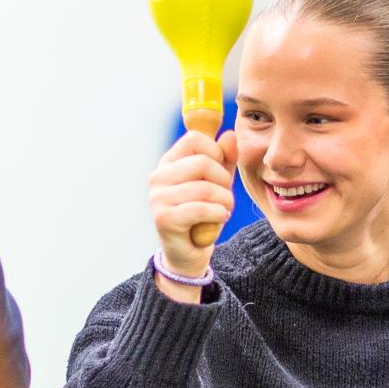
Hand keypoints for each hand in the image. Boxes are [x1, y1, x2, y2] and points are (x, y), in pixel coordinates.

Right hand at [150, 130, 237, 290]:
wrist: (189, 253)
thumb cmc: (203, 214)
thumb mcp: (218, 183)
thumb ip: (224, 159)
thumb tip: (230, 134)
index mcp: (169, 162)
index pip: (195, 139)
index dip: (216, 152)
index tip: (221, 171)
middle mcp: (158, 177)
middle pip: (202, 162)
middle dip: (224, 181)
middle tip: (226, 197)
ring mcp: (158, 198)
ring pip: (205, 188)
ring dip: (225, 201)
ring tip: (224, 210)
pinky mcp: (164, 218)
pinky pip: (201, 209)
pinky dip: (218, 214)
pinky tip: (220, 219)